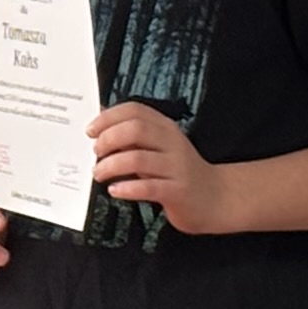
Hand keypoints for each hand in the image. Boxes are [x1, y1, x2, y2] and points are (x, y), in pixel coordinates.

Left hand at [91, 102, 231, 232]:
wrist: (216, 198)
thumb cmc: (179, 172)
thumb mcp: (158, 147)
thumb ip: (132, 134)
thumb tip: (100, 115)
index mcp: (165, 128)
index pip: (135, 110)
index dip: (109, 117)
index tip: (91, 130)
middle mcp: (172, 144)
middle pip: (135, 130)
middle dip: (108, 139)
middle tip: (95, 152)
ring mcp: (176, 167)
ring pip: (138, 158)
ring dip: (111, 165)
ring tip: (99, 173)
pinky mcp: (177, 192)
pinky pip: (148, 187)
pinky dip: (127, 188)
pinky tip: (115, 190)